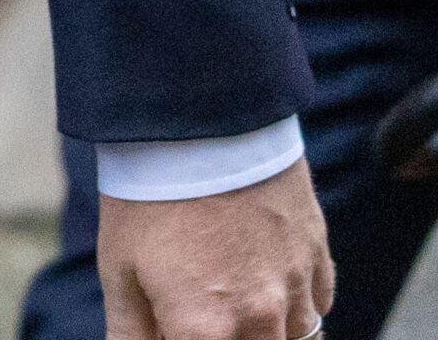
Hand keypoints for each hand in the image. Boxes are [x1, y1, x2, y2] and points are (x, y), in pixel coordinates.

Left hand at [100, 161, 332, 339]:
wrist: (195, 118)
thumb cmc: (147, 194)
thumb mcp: (120, 266)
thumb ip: (130, 333)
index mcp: (207, 332)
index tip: (177, 325)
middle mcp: (261, 321)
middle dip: (229, 337)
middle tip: (205, 311)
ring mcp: (296, 288)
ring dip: (269, 332)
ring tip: (232, 298)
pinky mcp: (317, 253)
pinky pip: (317, 304)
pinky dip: (297, 305)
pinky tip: (265, 279)